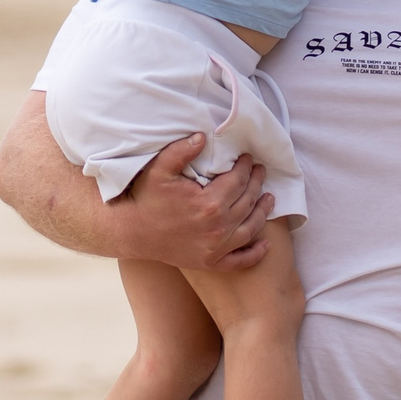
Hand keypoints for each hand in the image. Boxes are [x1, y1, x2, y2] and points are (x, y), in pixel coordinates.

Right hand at [111, 133, 274, 269]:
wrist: (131, 232)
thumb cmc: (145, 198)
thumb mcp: (159, 169)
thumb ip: (182, 151)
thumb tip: (203, 137)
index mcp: (209, 203)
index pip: (238, 181)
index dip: (245, 167)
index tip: (248, 158)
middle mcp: (218, 227)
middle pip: (248, 202)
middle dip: (257, 183)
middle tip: (260, 172)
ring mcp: (216, 248)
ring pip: (250, 228)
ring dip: (263, 212)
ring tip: (269, 199)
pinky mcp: (210, 262)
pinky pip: (240, 261)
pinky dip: (255, 254)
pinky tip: (266, 244)